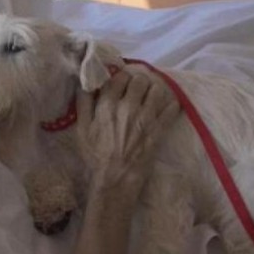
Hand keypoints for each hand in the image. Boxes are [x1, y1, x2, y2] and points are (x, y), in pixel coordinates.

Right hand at [76, 71, 179, 190]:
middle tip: (137, 87)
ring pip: (157, 89)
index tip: (121, 82)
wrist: (116, 177)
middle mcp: (128, 106)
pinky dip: (170, 103)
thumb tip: (85, 83)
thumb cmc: (96, 154)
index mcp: (107, 105)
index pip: (119, 77)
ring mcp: (146, 117)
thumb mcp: (81, 129)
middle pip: (140, 80)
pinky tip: (165, 105)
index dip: (121, 76)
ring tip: (151, 94)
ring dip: (154, 88)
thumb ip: (83, 104)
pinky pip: (172, 107)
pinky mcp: (159, 128)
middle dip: (138, 81)